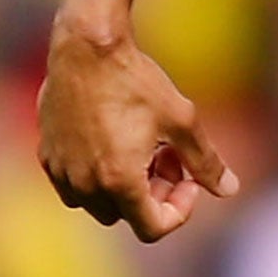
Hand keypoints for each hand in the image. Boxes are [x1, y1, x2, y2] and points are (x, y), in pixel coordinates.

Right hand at [37, 27, 238, 241]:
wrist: (87, 48)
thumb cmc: (136, 81)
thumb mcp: (182, 121)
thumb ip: (205, 162)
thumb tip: (230, 189)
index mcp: (119, 181)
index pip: (153, 228)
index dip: (180, 210)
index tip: (190, 180)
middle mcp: (85, 184)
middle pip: (128, 215)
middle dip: (154, 194)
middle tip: (170, 157)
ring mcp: (62, 172)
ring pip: (100, 202)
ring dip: (126, 186)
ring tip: (145, 147)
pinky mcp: (48, 156)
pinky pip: (76, 184)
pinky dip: (99, 175)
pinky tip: (116, 140)